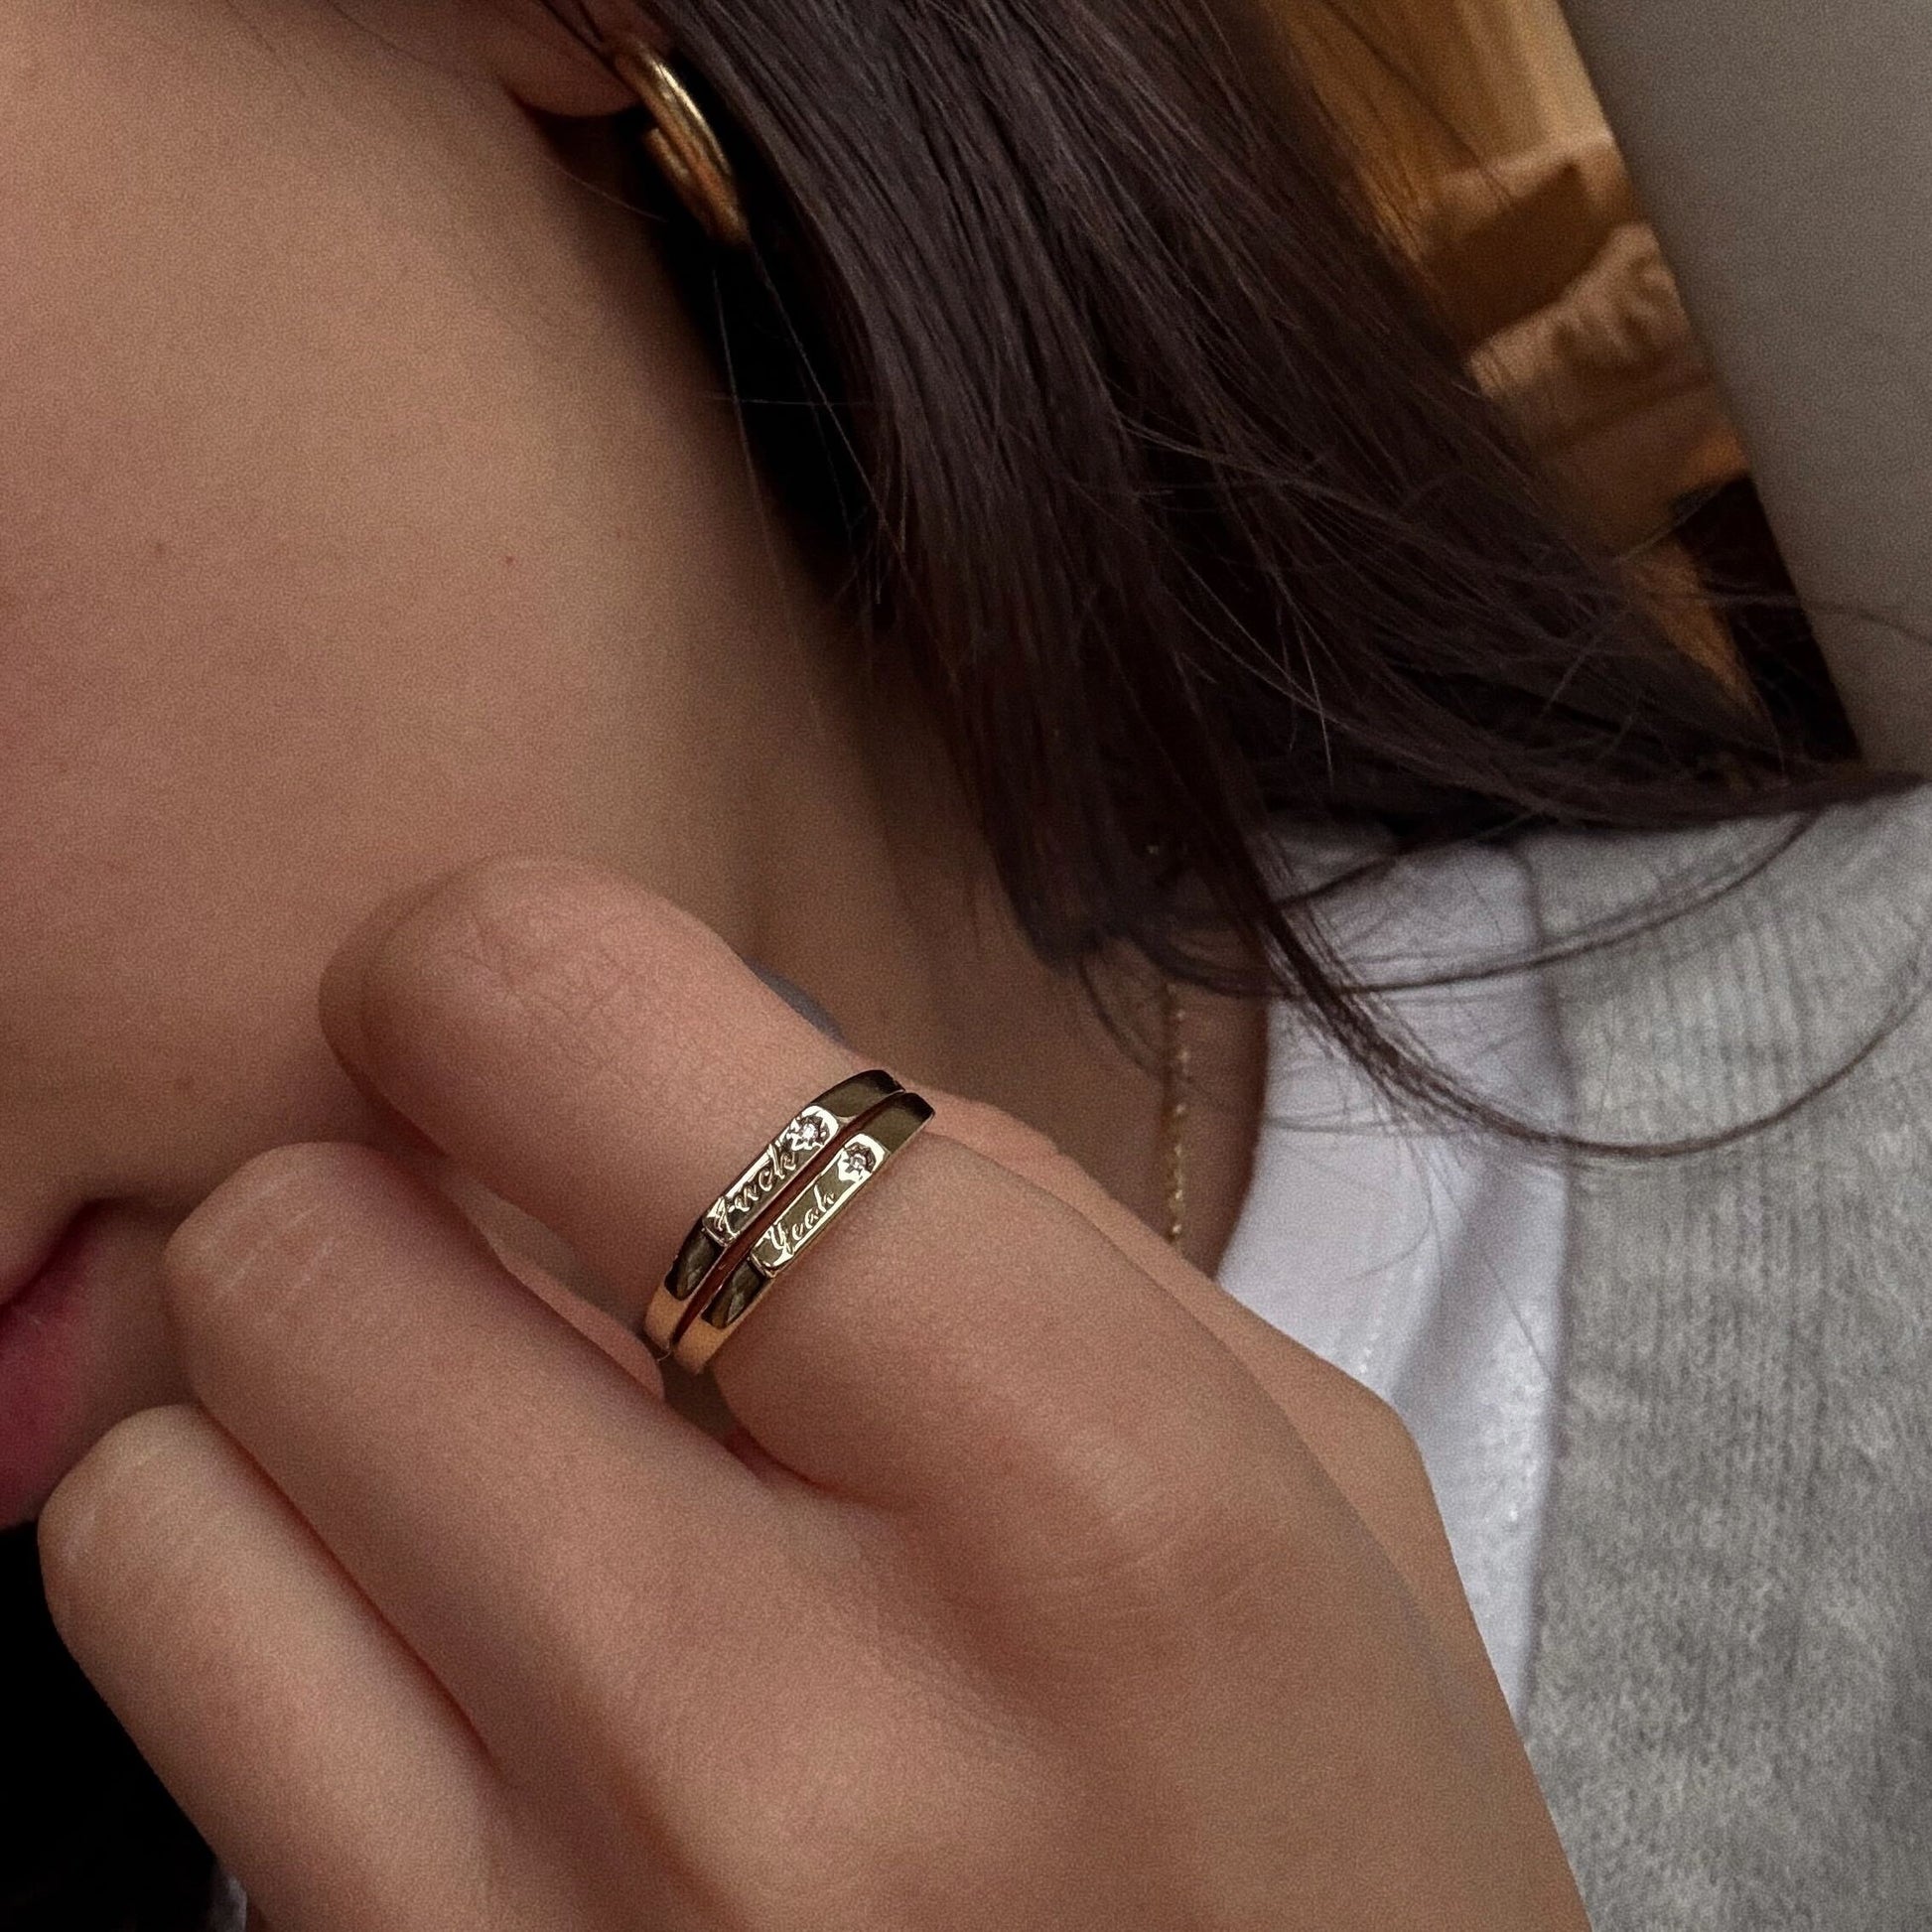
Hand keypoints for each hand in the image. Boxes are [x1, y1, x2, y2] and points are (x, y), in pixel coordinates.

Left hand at [36, 856, 1587, 1929]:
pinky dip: (264, 1607)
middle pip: (303, 1242)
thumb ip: (1009, 1207)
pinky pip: (169, 1704)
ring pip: (162, 1478)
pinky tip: (452, 1634)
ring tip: (488, 1455)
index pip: (565, 1033)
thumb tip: (711, 1055)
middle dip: (395, 1189)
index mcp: (1074, 1481)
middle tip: (531, 1250)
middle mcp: (783, 1723)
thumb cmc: (1347, 1852)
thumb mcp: (1306, 1467)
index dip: (491, 964)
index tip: (528, 1023)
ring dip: (304, 1409)